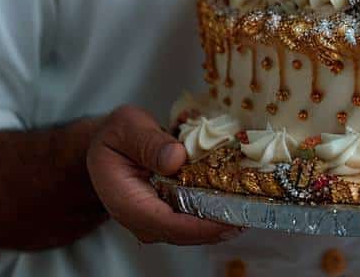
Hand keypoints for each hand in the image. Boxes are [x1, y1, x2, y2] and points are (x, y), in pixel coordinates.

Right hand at [87, 104, 242, 245]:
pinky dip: (216, 209)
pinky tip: (238, 197)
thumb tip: (176, 158)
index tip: (230, 216)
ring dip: (222, 218)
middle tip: (253, 206)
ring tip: (252, 202)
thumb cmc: (115, 136)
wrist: (107, 147)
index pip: (167, 224)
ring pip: (193, 229)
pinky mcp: (168, 212)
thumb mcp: (126, 127)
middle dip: (219, 223)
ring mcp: (156, 219)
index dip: (201, 225)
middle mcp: (142, 219)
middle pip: (185, 232)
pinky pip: (193, 217)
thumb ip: (149, 142)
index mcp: (127, 201)